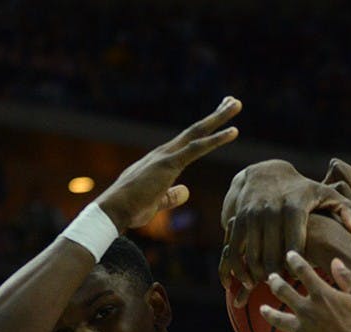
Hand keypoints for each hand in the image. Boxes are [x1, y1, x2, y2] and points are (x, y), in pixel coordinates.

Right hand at [96, 97, 240, 232]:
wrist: (114, 211)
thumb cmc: (132, 209)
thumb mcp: (158, 202)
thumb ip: (172, 196)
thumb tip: (186, 191)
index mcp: (163, 161)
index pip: (189, 141)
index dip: (207, 129)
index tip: (221, 117)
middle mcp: (165, 152)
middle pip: (196, 130)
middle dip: (216, 115)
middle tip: (234, 101)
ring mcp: (166, 156)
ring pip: (198, 132)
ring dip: (219, 117)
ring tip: (236, 104)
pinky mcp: (169, 164)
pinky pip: (197, 148)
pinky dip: (216, 139)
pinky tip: (233, 132)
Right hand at [220, 160, 350, 301]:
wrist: (265, 173)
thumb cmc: (303, 190)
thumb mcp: (327, 193)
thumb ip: (345, 209)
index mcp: (295, 208)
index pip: (295, 244)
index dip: (297, 264)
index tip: (299, 275)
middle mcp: (271, 210)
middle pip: (272, 253)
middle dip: (276, 274)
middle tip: (281, 285)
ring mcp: (251, 215)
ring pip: (251, 254)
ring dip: (256, 274)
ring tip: (264, 283)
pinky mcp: (237, 219)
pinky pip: (233, 249)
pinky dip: (237, 268)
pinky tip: (245, 280)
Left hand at [260, 251, 350, 331]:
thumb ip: (347, 278)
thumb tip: (335, 261)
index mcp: (321, 295)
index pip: (303, 271)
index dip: (295, 260)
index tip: (289, 255)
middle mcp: (307, 310)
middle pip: (283, 292)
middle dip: (275, 283)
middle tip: (271, 278)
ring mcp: (303, 330)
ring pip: (278, 319)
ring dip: (269, 313)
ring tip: (262, 309)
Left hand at [323, 159, 350, 272]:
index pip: (342, 168)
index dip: (330, 179)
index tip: (327, 198)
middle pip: (337, 167)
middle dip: (324, 183)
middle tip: (321, 204)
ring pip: (336, 182)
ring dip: (325, 197)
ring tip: (321, 216)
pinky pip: (337, 201)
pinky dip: (327, 209)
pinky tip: (324, 225)